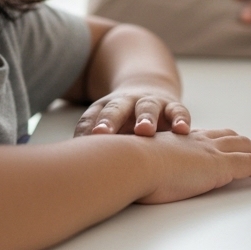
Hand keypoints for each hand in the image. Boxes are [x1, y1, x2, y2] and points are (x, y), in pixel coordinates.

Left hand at [74, 84, 191, 137]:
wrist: (149, 90)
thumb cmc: (123, 119)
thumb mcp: (105, 125)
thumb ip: (89, 137)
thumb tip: (68, 159)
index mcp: (107, 108)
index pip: (95, 116)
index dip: (89, 128)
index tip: (85, 139)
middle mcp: (128, 103)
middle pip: (117, 108)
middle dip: (111, 120)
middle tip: (104, 133)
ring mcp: (151, 103)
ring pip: (148, 107)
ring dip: (146, 118)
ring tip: (145, 130)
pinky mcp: (173, 107)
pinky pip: (178, 111)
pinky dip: (180, 119)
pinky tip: (182, 130)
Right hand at [138, 129, 250, 203]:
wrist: (132, 162)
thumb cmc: (127, 168)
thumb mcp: (138, 167)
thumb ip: (143, 171)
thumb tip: (133, 182)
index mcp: (179, 141)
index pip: (206, 137)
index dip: (221, 142)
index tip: (228, 147)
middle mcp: (197, 141)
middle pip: (231, 138)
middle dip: (247, 145)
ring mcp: (210, 151)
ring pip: (246, 147)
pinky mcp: (220, 165)